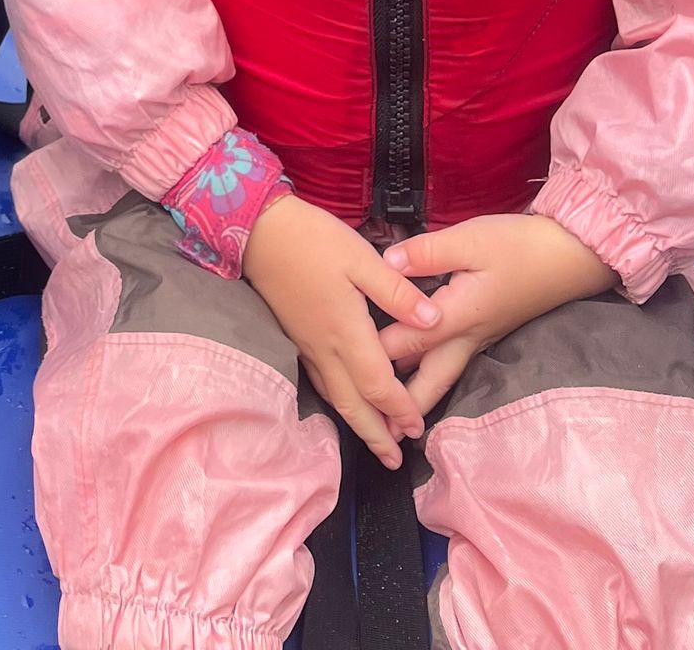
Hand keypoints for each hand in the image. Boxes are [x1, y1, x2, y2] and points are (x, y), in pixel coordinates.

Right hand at [242, 194, 441, 468]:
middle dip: (376, 435)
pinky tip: (345, 402)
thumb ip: (398, 292)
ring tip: (377, 444)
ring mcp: (308, 346)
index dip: (400, 409)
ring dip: (358, 425)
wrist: (258, 232)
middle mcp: (326, 348)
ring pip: (335, 398)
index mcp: (346, 331)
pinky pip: (321, 383)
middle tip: (395, 461)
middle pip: (353, 405)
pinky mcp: (297, 338)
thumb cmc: (313, 240)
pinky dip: (339, 402)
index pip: (378, 384)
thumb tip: (434, 322)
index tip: (418, 428)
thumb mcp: (361, 257)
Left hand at [378, 213, 616, 413]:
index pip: (406, 343)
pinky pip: (451, 364)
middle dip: (400, 406)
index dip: (373, 355)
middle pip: (427, 381)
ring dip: (416, 399)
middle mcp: (466, 338)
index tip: (344, 368)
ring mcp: (478, 339)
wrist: (569, 257)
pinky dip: (430, 378)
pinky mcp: (484, 331)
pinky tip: (416, 377)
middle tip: (374, 430)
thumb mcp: (471, 240)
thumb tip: (386, 264)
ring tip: (390, 421)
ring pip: (441, 378)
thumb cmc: (520, 247)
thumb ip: (427, 253)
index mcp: (457, 316)